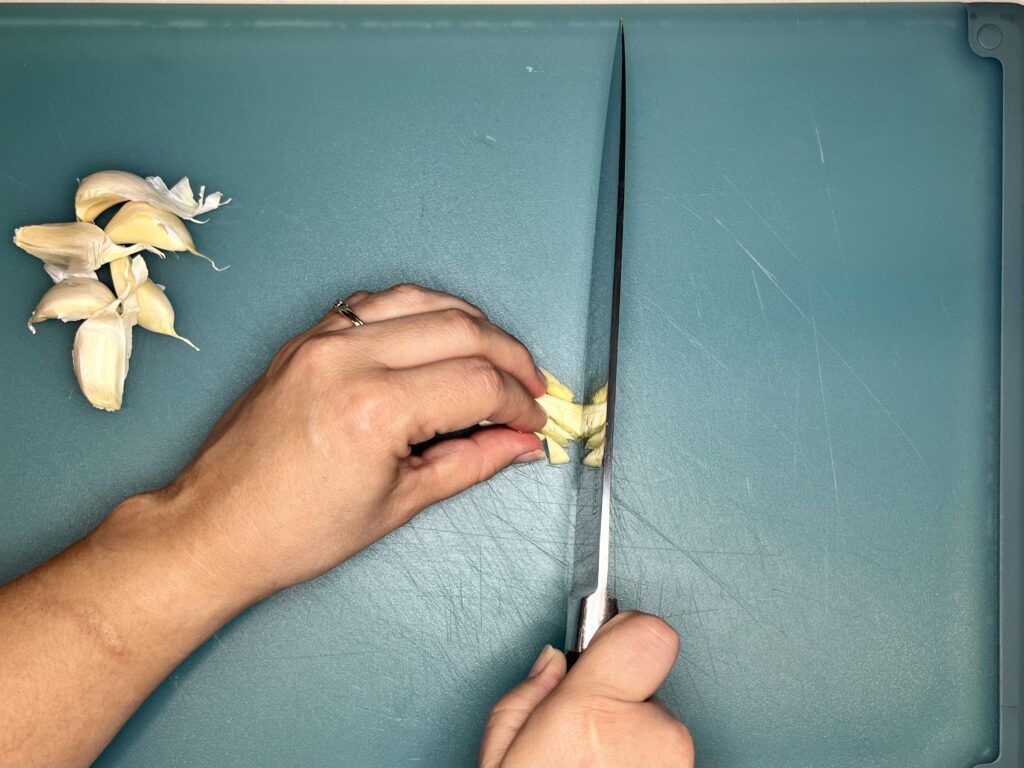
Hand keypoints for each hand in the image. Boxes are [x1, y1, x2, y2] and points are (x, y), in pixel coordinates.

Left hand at [107, 283, 548, 599]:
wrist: (215, 528)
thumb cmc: (293, 532)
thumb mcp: (398, 504)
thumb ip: (471, 462)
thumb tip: (520, 443)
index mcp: (374, 408)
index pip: (479, 384)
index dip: (519, 404)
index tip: (531, 422)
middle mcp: (348, 358)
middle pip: (463, 330)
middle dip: (511, 358)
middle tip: (529, 388)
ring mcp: (322, 340)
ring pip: (424, 300)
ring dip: (472, 323)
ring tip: (496, 356)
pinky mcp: (306, 338)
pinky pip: (378, 301)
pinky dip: (420, 311)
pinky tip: (437, 336)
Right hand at [480, 612, 693, 767]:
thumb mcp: (498, 758)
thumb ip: (527, 695)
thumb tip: (552, 663)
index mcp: (591, 715)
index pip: (650, 634)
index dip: (628, 633)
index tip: (610, 647)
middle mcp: (645, 738)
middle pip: (647, 688)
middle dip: (619, 705)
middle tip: (582, 741)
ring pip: (660, 730)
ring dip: (634, 745)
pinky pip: (667, 762)